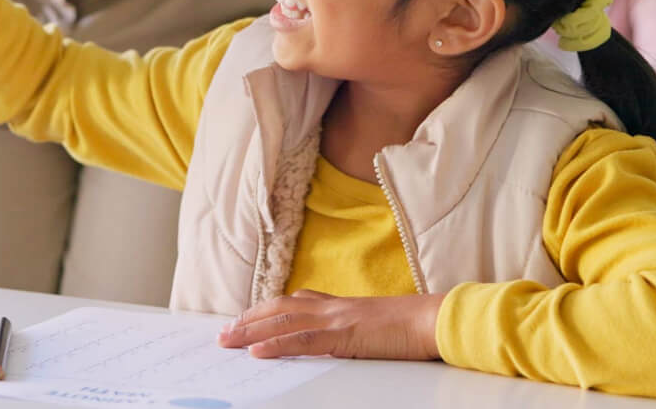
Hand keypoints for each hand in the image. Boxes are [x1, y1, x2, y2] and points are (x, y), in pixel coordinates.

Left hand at [217, 291, 444, 360]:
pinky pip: (303, 340)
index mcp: (338, 305)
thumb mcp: (372, 324)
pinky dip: (276, 345)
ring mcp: (336, 319)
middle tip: (223, 333)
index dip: (263, 311)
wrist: (433, 319)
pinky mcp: (344, 336)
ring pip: (282, 322)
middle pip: (278, 309)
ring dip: (251, 332)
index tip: (242, 319)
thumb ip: (349, 327)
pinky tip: (257, 351)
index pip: (291, 303)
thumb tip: (335, 339)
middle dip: (248, 321)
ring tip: (227, 341)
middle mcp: (331, 307)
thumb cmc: (410, 325)